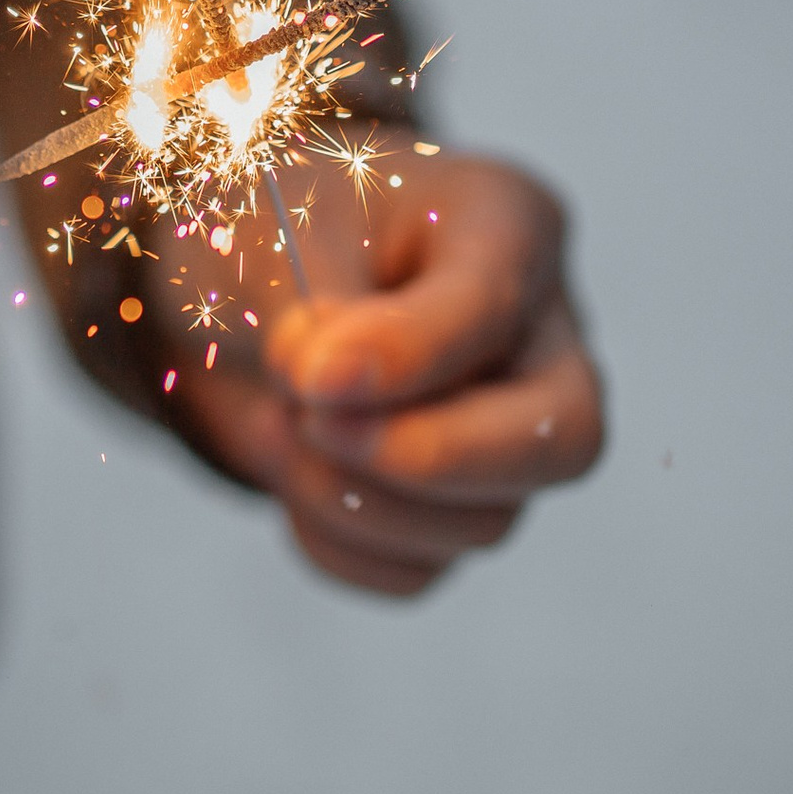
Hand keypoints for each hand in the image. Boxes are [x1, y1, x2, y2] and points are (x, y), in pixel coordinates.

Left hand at [170, 150, 602, 594]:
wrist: (230, 287)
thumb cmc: (271, 231)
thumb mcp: (272, 236)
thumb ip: (309, 313)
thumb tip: (327, 390)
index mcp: (504, 223)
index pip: (497, 307)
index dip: (406, 357)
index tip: (310, 378)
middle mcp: (533, 335)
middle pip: (562, 440)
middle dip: (425, 456)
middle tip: (309, 423)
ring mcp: (506, 432)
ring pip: (484, 523)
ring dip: (353, 496)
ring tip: (276, 421)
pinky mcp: (454, 507)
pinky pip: (417, 570)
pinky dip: (336, 541)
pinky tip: (292, 472)